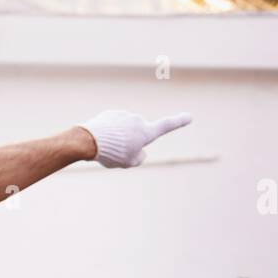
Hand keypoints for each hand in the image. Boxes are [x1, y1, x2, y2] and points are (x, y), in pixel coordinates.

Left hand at [78, 110, 192, 168]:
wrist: (88, 140)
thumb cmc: (111, 153)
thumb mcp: (129, 163)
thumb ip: (139, 157)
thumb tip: (140, 150)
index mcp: (146, 132)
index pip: (166, 126)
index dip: (179, 122)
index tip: (189, 117)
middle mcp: (137, 120)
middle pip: (138, 135)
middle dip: (131, 143)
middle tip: (117, 153)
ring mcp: (123, 115)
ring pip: (124, 131)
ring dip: (118, 138)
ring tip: (106, 146)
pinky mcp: (111, 114)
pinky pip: (113, 126)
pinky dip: (109, 133)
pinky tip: (99, 139)